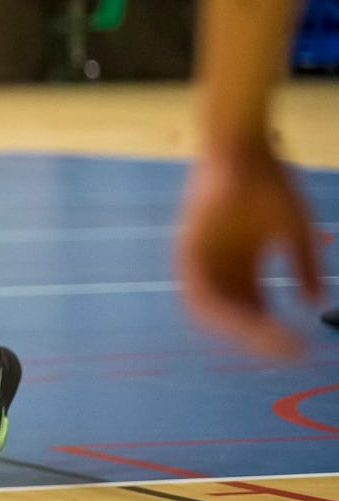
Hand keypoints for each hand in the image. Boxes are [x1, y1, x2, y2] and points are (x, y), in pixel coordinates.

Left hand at [177, 139, 321, 357]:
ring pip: (215, 309)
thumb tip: (314, 302)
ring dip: (241, 329)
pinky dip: (217, 308)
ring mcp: (202, 259)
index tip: (303, 349)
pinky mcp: (186, 249)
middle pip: (235, 315)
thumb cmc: (271, 182)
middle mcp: (219, 266)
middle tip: (289, 352)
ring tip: (270, 341)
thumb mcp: (296, 230)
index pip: (255, 309)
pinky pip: (197, 289)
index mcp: (242, 264)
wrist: (243, 148)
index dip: (276, 331)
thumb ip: (304, 266)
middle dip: (261, 338)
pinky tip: (244, 319)